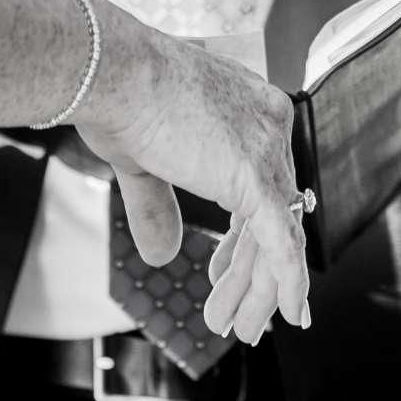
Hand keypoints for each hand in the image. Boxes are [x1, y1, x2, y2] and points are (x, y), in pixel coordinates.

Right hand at [72, 9, 313, 342]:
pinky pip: (281, 243)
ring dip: (259, 290)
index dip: (246, 237)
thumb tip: (162, 255)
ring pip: (276, 236)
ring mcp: (266, 149)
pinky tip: (291, 313)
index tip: (225, 271)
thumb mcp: (142, 160)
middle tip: (239, 314)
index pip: (263, 184)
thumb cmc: (116, 96)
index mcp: (250, 107)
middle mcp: (270, 124)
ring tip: (243, 329)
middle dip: (251, 272)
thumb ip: (159, 206)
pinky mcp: (255, 178)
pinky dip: (288, 283)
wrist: (110, 72)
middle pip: (273, 214)